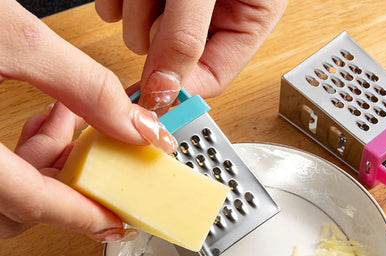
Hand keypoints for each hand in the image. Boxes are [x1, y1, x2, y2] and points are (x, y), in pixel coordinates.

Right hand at [0, 1, 176, 239]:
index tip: (118, 222)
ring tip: (65, 113)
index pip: (31, 203)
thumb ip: (82, 84)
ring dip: (47, 160)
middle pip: (20, 207)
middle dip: (67, 178)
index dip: (82, 216)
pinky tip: (41, 112)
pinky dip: (23, 153)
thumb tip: (137, 127)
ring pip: (7, 192)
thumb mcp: (8, 35)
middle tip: (95, 145)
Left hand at [95, 0, 287, 112]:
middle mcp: (212, 16)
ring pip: (139, 32)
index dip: (180, 91)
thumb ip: (185, 38)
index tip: (152, 95)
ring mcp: (178, 2)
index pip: (211, 80)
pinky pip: (119, 5)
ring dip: (136, 6)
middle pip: (171, 57)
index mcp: (245, 22)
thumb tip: (165, 90)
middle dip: (156, 37)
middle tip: (163, 2)